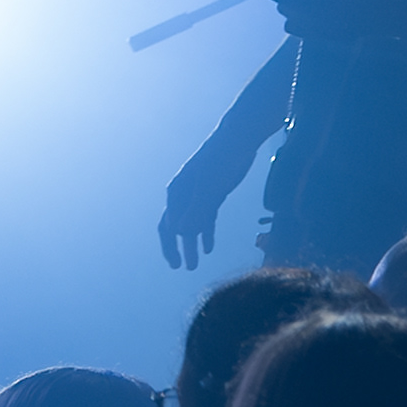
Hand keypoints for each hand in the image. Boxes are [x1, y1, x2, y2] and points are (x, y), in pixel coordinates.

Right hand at [159, 147, 241, 271]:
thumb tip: (180, 233)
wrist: (238, 139)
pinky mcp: (213, 194)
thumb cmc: (221, 161)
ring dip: (193, 243)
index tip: (176, 264)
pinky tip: (209, 247)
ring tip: (196, 263)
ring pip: (192, 224)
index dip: (170, 246)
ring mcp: (199, 195)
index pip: (167, 226)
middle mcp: (184, 195)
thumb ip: (196, 211)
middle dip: (179, 248)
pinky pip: (206, 218)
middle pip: (176, 227)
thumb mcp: (209, 189)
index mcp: (176, 193)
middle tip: (183, 267)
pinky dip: (206, 232)